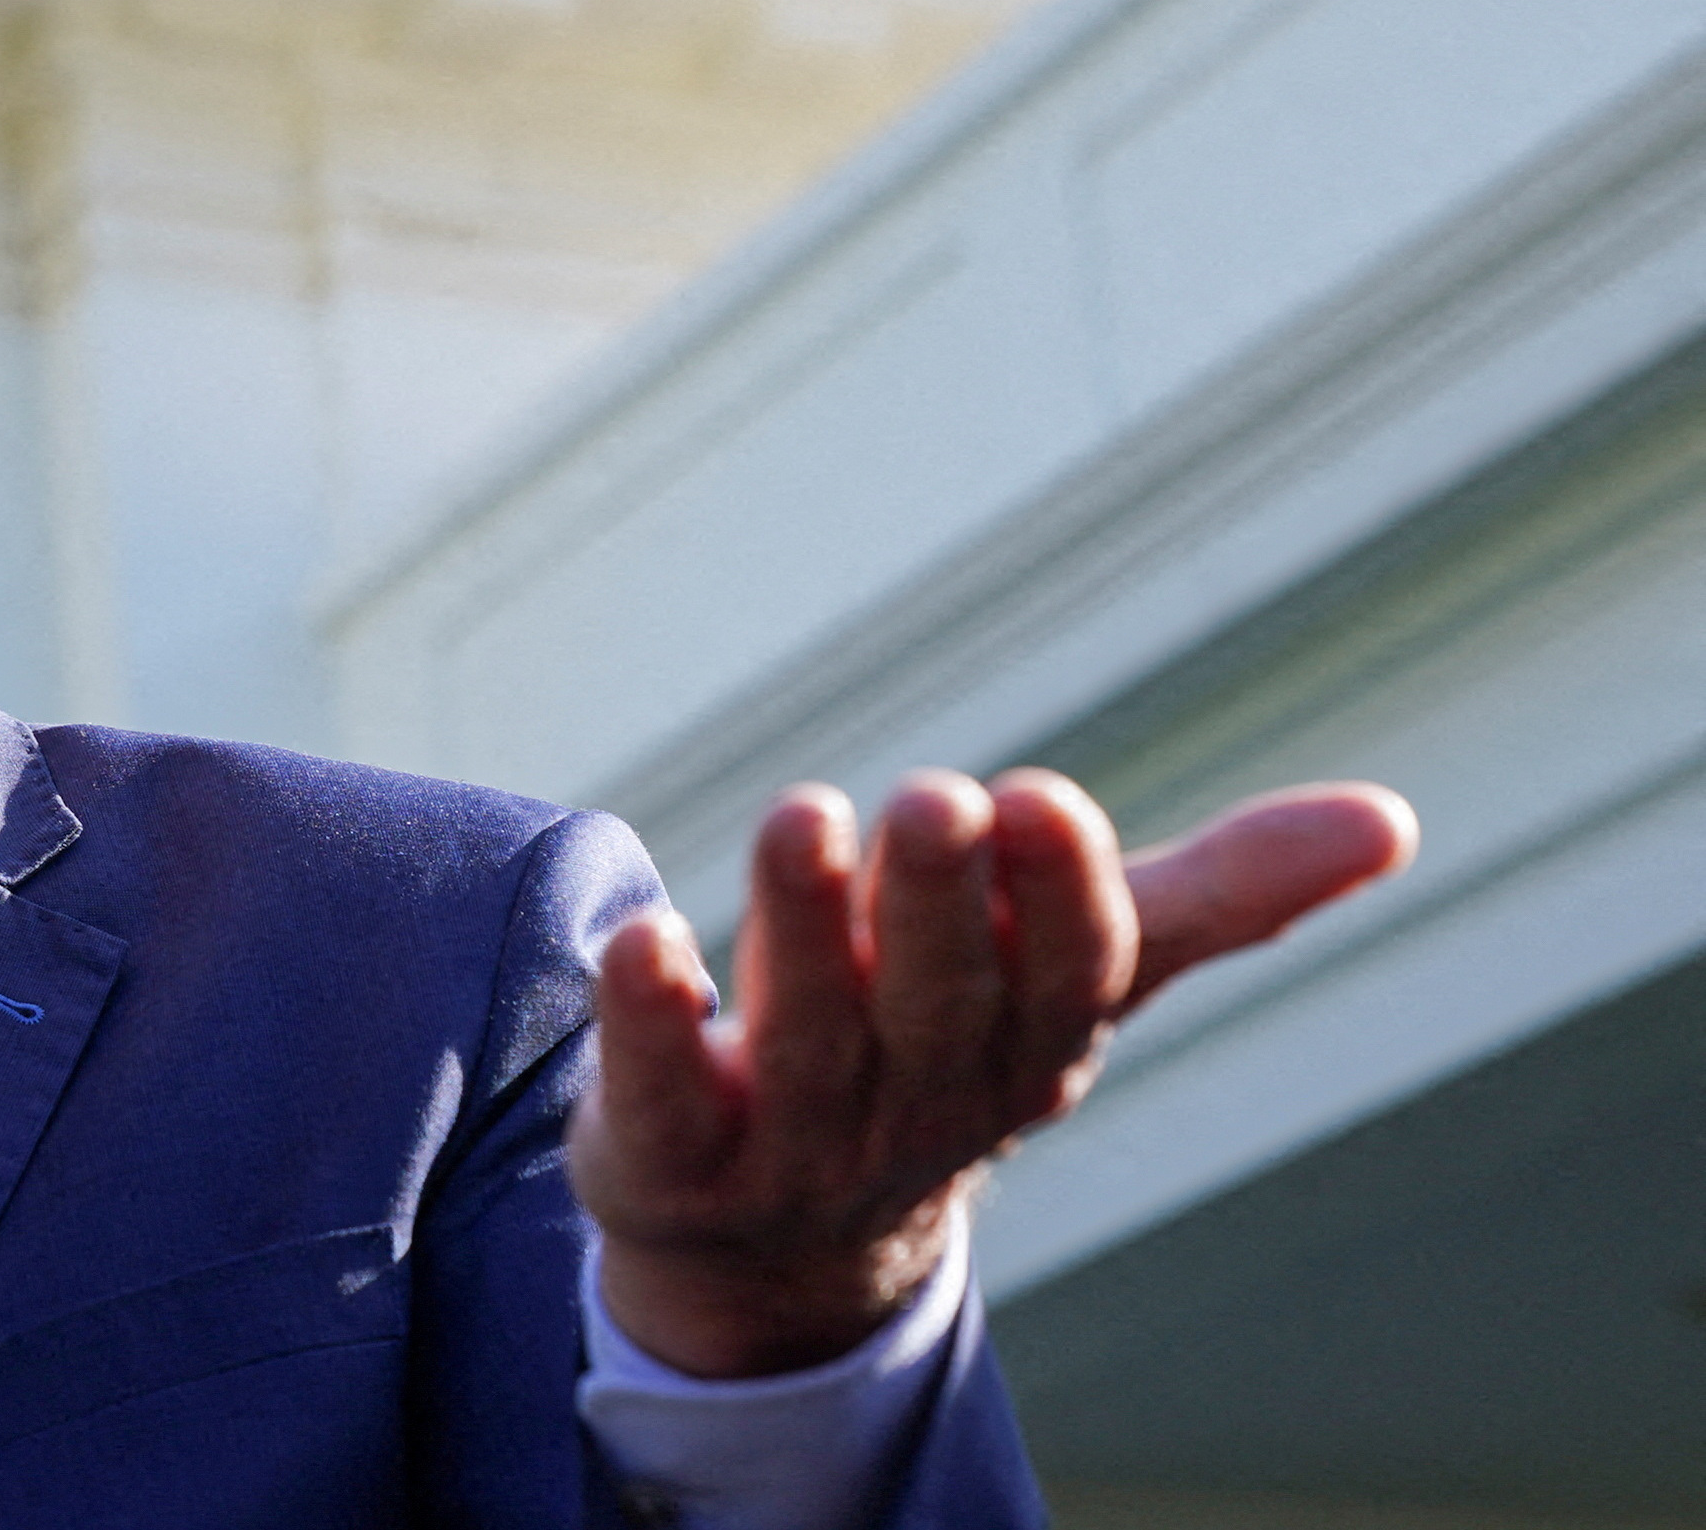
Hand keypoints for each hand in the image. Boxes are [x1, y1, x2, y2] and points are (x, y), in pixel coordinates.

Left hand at [565, 768, 1415, 1376]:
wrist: (771, 1239)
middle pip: (938, 1004)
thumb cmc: (936, 1050)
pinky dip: (649, 1020)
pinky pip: (661, 1094)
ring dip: (805, 927)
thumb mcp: (1068, 976)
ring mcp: (795, 1139)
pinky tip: (642, 940)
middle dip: (939, 905)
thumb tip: (1393, 821)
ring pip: (810, 1036)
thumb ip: (1213, 897)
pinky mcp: (668, 1155)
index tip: (1043, 801)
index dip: (1057, 900)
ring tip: (802, 813)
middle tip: (931, 797)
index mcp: (1025, 1047)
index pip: (1062, 980)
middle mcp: (919, 1098)